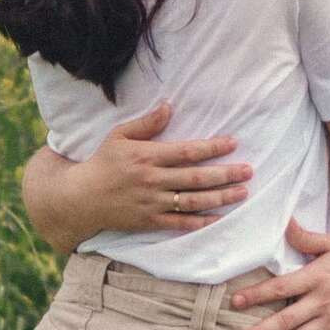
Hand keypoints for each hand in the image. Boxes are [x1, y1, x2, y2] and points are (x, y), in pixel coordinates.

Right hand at [76, 100, 253, 235]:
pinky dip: (199, 222)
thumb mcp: (119, 136)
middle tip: (248, 170)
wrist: (81, 198)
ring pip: (192, 201)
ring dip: (219, 197)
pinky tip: (218, 218)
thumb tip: (169, 105)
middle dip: (225, 174)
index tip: (233, 143)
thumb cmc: (102, 163)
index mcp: (146, 156)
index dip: (212, 147)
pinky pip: (178, 223)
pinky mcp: (148, 221)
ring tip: (242, 192)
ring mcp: (151, 202)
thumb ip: (146, 123)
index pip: (187, 151)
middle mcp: (152, 180)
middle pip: (196, 177)